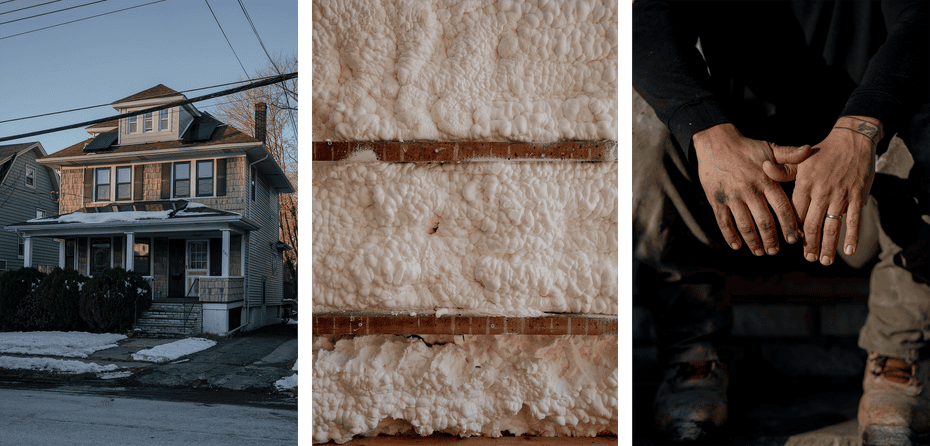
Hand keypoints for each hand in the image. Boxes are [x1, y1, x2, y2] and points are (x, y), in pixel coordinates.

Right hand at [693, 123, 811, 255]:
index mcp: (767, 180)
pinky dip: (730, 236)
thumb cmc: (746, 147)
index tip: (795, 239)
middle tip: (775, 251)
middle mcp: (750, 190)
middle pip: (764, 222)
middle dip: (771, 240)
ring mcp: (732, 196)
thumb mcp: (770, 148)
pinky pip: (723, 222)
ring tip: (759, 251)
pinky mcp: (716, 199)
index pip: (782, 208)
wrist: (715, 141)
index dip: (789, 226)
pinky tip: (737, 245)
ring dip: (753, 242)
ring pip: (745, 226)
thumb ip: (790, 155)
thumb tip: (809, 149)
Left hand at [764, 116, 879, 265]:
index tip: (793, 243)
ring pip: (832, 226)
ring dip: (828, 246)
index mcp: (805, 185)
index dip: (794, 229)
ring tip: (824, 261)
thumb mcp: (800, 159)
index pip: (795, 213)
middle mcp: (821, 193)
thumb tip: (764, 168)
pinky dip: (851, 237)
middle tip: (808, 258)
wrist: (852, 139)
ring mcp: (840, 196)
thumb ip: (783, 170)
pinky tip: (848, 251)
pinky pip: (854, 220)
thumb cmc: (823, 152)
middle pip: (812, 224)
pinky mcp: (856, 196)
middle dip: (810, 244)